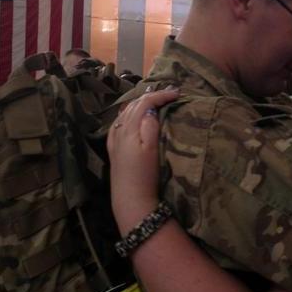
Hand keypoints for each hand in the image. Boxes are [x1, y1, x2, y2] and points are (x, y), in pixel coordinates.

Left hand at [107, 87, 179, 235]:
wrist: (131, 199)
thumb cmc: (145, 175)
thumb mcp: (151, 149)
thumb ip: (150, 126)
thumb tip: (151, 109)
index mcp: (129, 128)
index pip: (144, 103)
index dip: (161, 95)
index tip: (178, 93)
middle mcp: (119, 130)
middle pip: (134, 105)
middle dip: (152, 96)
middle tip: (169, 94)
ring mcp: (115, 139)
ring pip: (126, 112)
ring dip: (140, 103)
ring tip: (154, 100)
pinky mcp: (114, 149)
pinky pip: (119, 122)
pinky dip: (129, 113)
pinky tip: (132, 116)